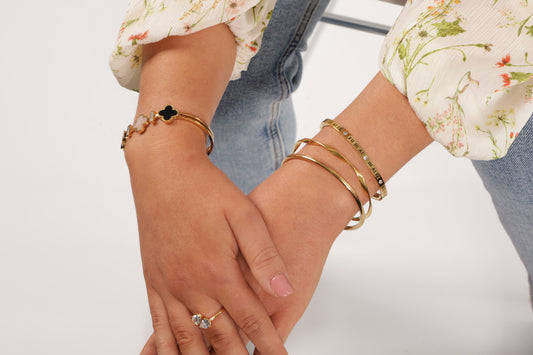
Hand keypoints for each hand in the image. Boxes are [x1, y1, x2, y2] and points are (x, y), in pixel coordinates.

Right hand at [126, 124, 292, 354]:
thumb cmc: (204, 188)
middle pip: (218, 338)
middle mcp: (189, 285)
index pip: (250, 320)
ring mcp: (166, 285)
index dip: (268, 345)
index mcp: (216, 271)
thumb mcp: (244, 214)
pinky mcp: (152, 280)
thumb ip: (264, 256)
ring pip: (185, 340)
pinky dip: (165, 348)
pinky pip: (157, 325)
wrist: (162, 170)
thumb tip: (285, 290)